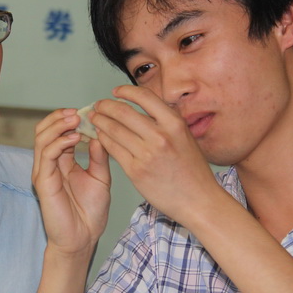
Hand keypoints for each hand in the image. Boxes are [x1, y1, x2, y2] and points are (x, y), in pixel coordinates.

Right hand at [32, 109, 110, 256]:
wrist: (83, 239)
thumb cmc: (90, 213)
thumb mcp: (101, 179)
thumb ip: (98, 157)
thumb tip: (98, 134)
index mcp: (63, 162)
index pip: (59, 132)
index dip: (70, 119)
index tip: (89, 112)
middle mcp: (50, 164)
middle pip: (45, 130)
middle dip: (60, 117)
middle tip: (78, 112)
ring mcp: (44, 172)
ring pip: (42, 138)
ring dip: (58, 125)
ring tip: (76, 119)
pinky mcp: (43, 181)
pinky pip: (46, 154)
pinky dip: (58, 142)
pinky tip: (74, 138)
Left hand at [91, 85, 220, 225]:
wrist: (198, 200)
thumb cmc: (193, 171)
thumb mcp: (185, 137)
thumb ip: (167, 121)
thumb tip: (146, 106)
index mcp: (174, 123)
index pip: (144, 96)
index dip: (125, 91)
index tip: (116, 92)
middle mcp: (160, 136)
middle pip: (123, 112)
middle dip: (106, 106)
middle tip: (99, 106)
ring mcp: (146, 154)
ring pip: (114, 130)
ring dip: (100, 122)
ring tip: (95, 119)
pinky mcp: (136, 171)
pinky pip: (113, 149)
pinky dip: (103, 140)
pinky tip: (100, 137)